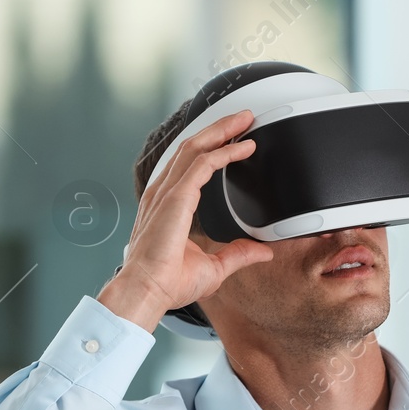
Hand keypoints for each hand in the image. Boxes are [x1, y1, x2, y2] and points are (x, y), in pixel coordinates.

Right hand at [98, 110, 273, 331]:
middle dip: (219, 129)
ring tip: (244, 120)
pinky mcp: (176, 197)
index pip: (191, 165)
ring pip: (196, 148)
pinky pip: (203, 164)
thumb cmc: (167, 283)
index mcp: (169, 205)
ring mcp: (168, 192)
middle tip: (243, 118)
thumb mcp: (214, 268)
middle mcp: (165, 193)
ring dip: (222, 131)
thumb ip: (237, 255)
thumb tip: (261, 251)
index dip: (214, 149)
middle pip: (193, 148)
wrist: (147, 291)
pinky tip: (242, 147)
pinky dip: (224, 152)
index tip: (236, 142)